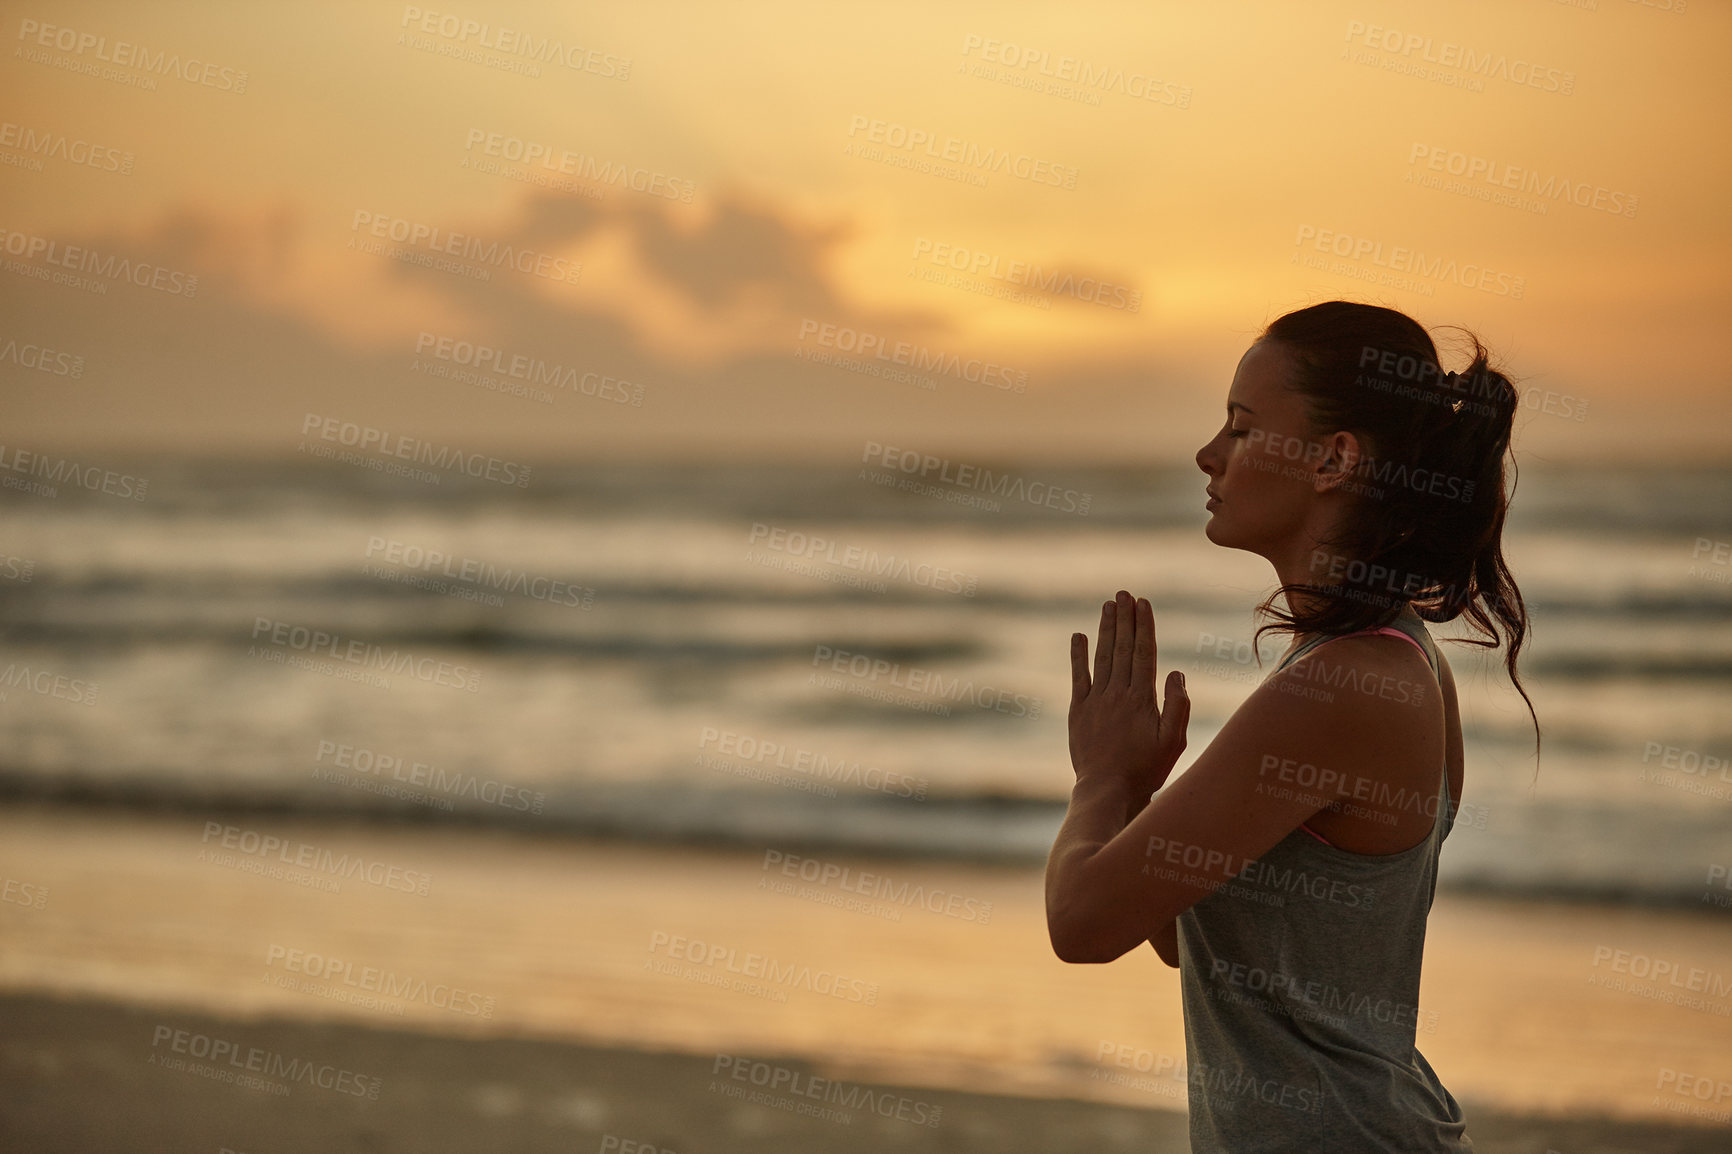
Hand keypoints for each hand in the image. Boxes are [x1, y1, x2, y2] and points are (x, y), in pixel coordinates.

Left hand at [1068, 590, 1189, 796]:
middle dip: (1124, 619)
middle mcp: (1118, 693)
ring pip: (1102, 656)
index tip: (1143, 603)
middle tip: (1124, 593)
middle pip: (1122, 648)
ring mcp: (1096, 701)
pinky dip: (1078, 655)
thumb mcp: (1174, 741)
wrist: (1108, 791)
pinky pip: (1078, 677)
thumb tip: (1177, 672)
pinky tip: (1078, 636)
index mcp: (1142, 698)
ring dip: (1105, 629)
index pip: (1144, 652)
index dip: (1143, 626)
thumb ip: (1178, 706)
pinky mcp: (1078, 711)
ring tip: (1109, 605)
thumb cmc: (1146, 769)